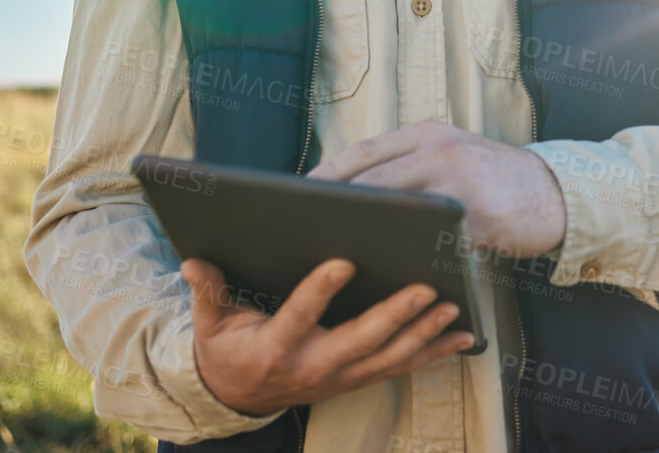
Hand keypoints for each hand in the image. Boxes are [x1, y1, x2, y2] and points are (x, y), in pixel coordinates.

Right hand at [182, 257, 473, 415]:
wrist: (237, 398)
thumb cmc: (227, 350)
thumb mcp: (211, 324)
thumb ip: (208, 291)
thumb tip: (193, 260)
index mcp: (275, 348)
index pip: (299, 316)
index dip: (319, 291)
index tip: (343, 261)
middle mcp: (313, 367)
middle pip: (359, 341)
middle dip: (395, 315)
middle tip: (426, 287)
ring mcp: (340, 377)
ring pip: (389, 358)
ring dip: (424, 334)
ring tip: (453, 308)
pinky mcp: (358, 378)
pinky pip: (401, 367)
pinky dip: (434, 353)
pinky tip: (465, 337)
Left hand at [307, 119, 566, 257]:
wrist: (557, 193)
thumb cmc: (494, 181)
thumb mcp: (453, 157)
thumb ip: (412, 167)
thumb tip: (354, 194)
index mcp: (430, 134)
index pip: (366, 151)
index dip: (328, 173)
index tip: (297, 194)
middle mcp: (442, 149)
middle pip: (375, 178)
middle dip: (337, 205)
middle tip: (304, 228)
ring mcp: (462, 180)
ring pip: (400, 209)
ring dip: (368, 232)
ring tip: (338, 253)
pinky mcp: (480, 214)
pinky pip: (435, 241)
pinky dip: (411, 256)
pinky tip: (391, 273)